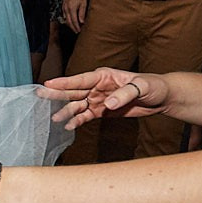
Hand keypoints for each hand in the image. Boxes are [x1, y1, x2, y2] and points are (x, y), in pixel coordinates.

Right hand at [35, 66, 170, 128]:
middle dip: (57, 94)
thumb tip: (107, 104)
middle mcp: (97, 87)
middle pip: (73, 91)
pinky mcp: (102, 111)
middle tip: (40, 96)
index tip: (48, 84)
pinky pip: (86, 116)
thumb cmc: (153, 86)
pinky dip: (77, 121)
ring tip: (53, 119)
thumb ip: (124, 94)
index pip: (80, 79)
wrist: (161, 98)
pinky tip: (68, 127)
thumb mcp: (141, 86)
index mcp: (103, 76)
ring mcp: (98, 99)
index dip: (64, 82)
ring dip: (65, 112)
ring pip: (77, 105)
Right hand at [61, 0, 88, 31]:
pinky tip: (70, 21)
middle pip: (68, 22)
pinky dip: (67, 20)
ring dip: (70, 24)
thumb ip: (82, 13)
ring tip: (74, 27)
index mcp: (72, 9)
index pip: (74, 21)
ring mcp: (64, 8)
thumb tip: (82, 22)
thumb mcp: (83, 4)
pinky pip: (64, 15)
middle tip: (76, 32)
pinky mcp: (63, 7)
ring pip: (65, 19)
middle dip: (72, 28)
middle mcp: (66, 10)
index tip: (79, 31)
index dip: (76, 27)